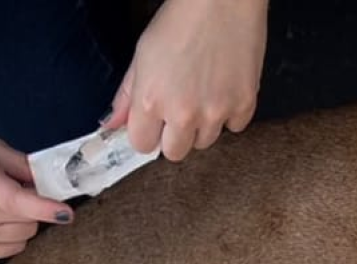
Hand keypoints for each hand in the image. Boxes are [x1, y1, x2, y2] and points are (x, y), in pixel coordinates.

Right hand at [0, 135, 75, 258]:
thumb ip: (22, 164)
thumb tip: (50, 181)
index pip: (17, 201)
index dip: (44, 207)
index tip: (65, 213)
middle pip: (30, 219)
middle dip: (31, 205)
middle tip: (10, 188)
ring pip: (25, 235)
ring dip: (22, 220)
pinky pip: (15, 247)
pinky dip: (12, 233)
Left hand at [107, 0, 267, 161]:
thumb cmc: (180, 19)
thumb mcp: (142, 54)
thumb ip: (127, 96)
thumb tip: (112, 125)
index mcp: (150, 101)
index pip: (142, 145)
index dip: (148, 132)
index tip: (154, 122)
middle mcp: (182, 113)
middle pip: (174, 152)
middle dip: (174, 135)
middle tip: (180, 108)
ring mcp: (216, 112)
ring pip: (205, 142)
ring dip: (203, 125)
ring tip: (204, 93)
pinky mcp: (244, 104)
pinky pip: (235, 127)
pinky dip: (230, 113)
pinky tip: (225, 88)